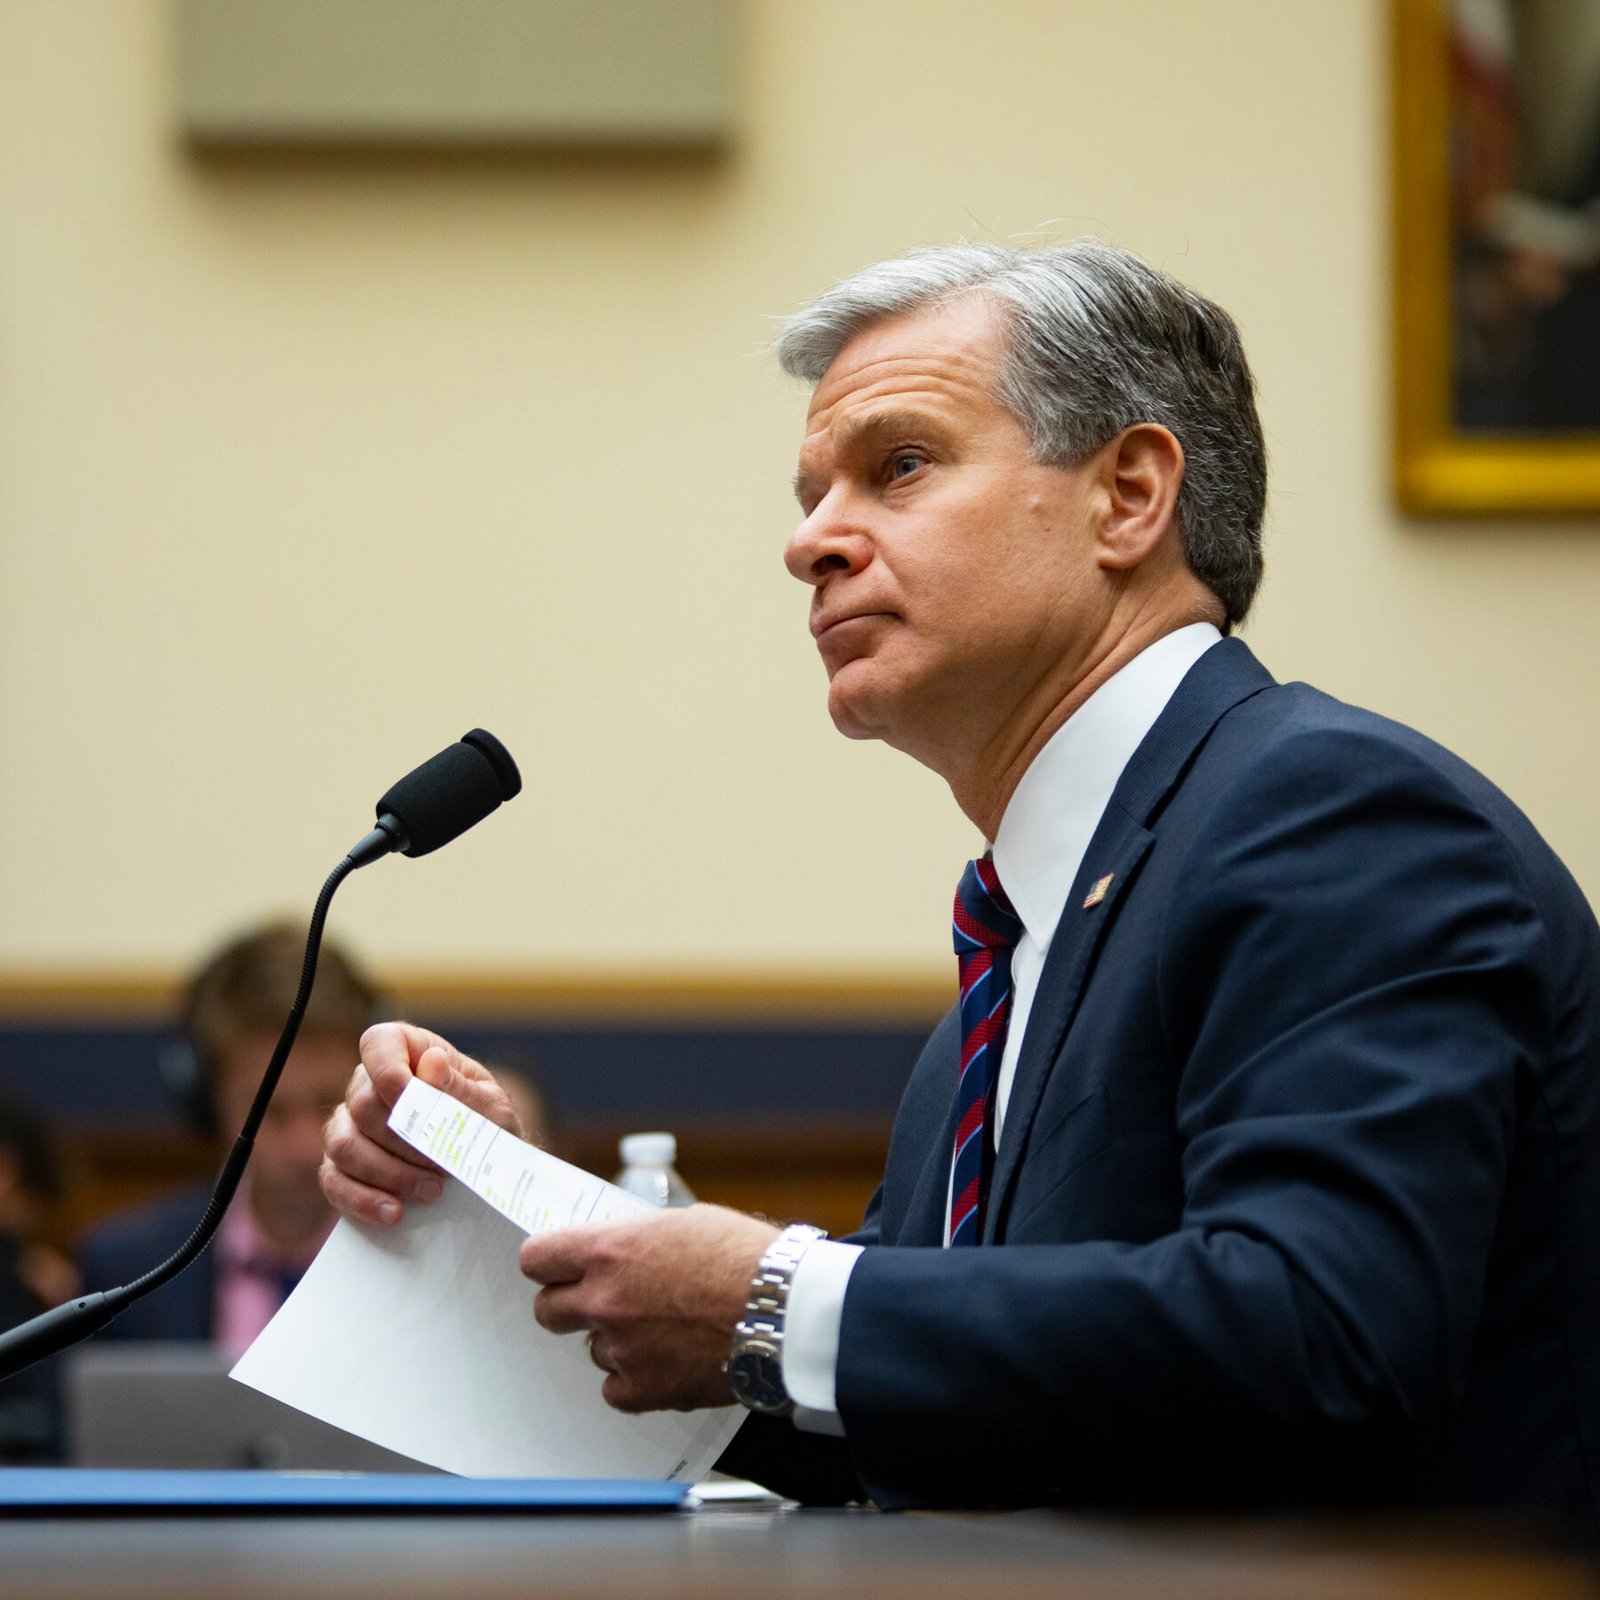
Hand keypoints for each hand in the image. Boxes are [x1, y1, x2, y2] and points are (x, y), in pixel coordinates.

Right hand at [319, 1020, 519, 1226]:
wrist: (488, 1171)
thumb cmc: (489, 1128)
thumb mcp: (491, 1108)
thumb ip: (460, 1088)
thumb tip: (432, 1061)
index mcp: (411, 1053)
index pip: (379, 1044)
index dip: (389, 1071)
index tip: (414, 1100)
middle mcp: (371, 1084)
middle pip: (363, 1105)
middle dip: (406, 1140)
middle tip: (443, 1165)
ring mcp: (350, 1125)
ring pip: (343, 1144)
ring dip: (389, 1172)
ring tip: (432, 1190)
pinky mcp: (342, 1166)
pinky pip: (333, 1180)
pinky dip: (362, 1199)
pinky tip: (394, 1213)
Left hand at [522, 1205, 780, 1412]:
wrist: (785, 1310)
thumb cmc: (745, 1257)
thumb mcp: (684, 1223)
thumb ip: (637, 1240)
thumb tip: (618, 1251)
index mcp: (610, 1251)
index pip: (537, 1258)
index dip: (546, 1262)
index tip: (556, 1267)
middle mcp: (605, 1301)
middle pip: (547, 1311)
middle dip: (568, 1304)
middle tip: (600, 1300)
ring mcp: (622, 1349)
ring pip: (591, 1349)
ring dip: (615, 1340)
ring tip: (661, 1328)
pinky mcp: (644, 1390)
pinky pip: (615, 1389)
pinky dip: (635, 1378)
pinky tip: (665, 1360)